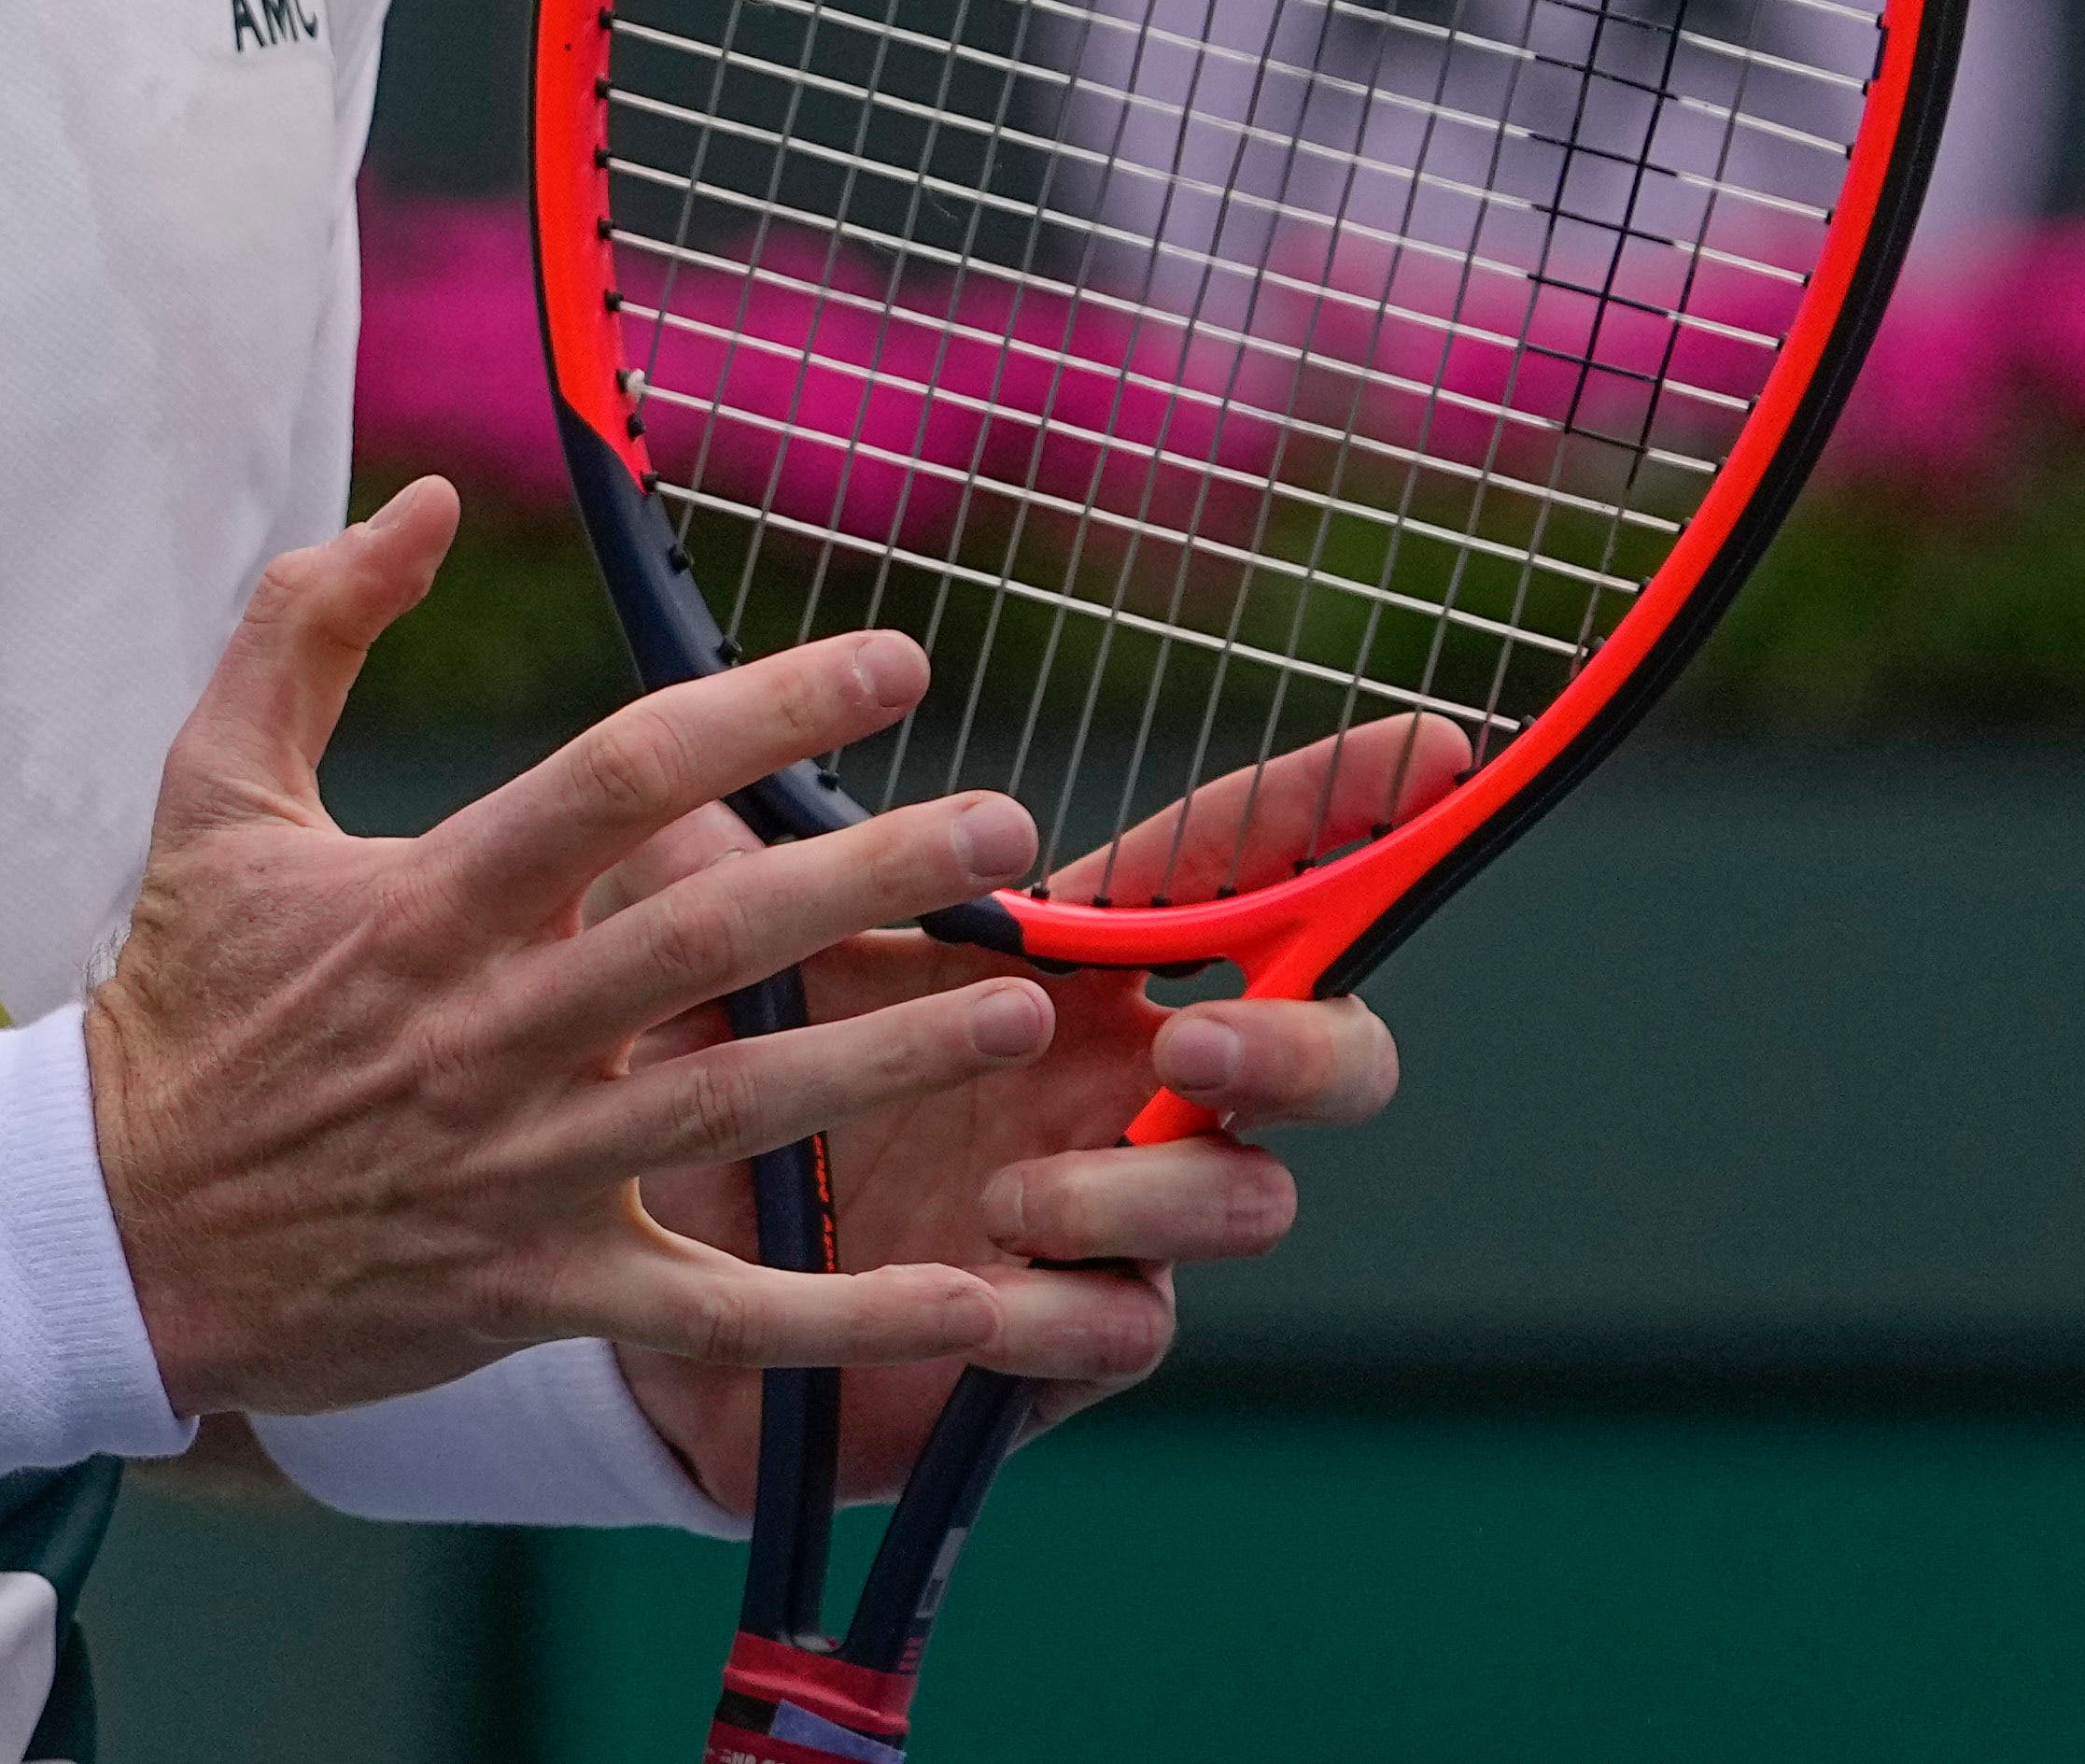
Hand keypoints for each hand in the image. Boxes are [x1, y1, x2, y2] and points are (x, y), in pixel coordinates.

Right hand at [84, 480, 1050, 1425]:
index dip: (763, 712)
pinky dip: (846, 1320)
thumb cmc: (181, 999)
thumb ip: (307, 625)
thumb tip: (426, 501)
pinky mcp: (532, 1294)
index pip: (620, 780)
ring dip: (886, 1060)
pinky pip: (709, 1317)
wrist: (99, 1235)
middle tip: (1006, 828)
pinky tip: (979, 1303)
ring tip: (1021, 1010)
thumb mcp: (211, 788)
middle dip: (867, 877)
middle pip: (708, 939)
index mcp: (430, 899)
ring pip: (732, 1112)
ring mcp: (518, 1171)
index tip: (896, 663)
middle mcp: (488, 1031)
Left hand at [605, 716, 1446, 1511]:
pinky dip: (1059, 1311)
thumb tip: (690, 740)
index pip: (1228, 870)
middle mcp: (1118, 1086)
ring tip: (1005, 1197)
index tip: (1436, 745)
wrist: (648, 1282)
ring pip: (1248, 1202)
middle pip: (1325, 1052)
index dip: (1337, 807)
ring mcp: (1109, 1219)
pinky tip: (977, 1299)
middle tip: (1193, 1047)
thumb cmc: (712, 1079)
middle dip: (1305, 1045)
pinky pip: (1125, 1332)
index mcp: (1064, 966)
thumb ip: (722, 853)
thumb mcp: (709, 952)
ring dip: (1141, 1193)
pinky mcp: (1060, 1344)